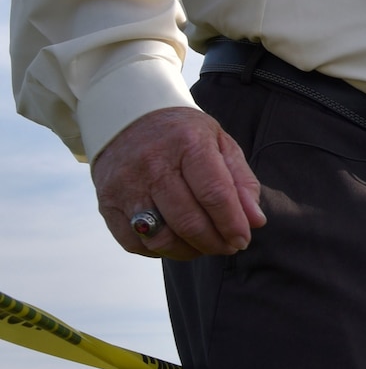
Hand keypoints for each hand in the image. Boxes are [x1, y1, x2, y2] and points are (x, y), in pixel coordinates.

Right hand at [90, 107, 264, 260]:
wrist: (127, 117)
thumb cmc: (183, 134)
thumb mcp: (219, 143)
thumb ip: (241, 181)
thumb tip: (255, 221)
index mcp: (187, 144)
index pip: (214, 195)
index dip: (232, 224)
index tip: (243, 240)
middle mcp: (153, 165)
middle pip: (188, 221)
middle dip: (214, 242)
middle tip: (228, 246)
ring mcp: (126, 186)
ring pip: (161, 238)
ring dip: (189, 251)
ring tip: (204, 246)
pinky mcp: (107, 204)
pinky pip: (135, 242)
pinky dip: (159, 251)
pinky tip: (175, 242)